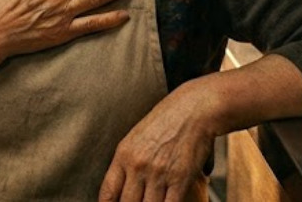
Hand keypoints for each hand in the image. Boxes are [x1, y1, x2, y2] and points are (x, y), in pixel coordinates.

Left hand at [99, 82, 219, 201]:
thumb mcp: (137, 137)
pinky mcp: (180, 178)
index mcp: (123, 155)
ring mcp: (159, 173)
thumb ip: (128, 162)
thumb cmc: (166, 122)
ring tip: (152, 201)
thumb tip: (122, 185)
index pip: (108, 192)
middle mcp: (138, 165)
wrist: (193, 109)